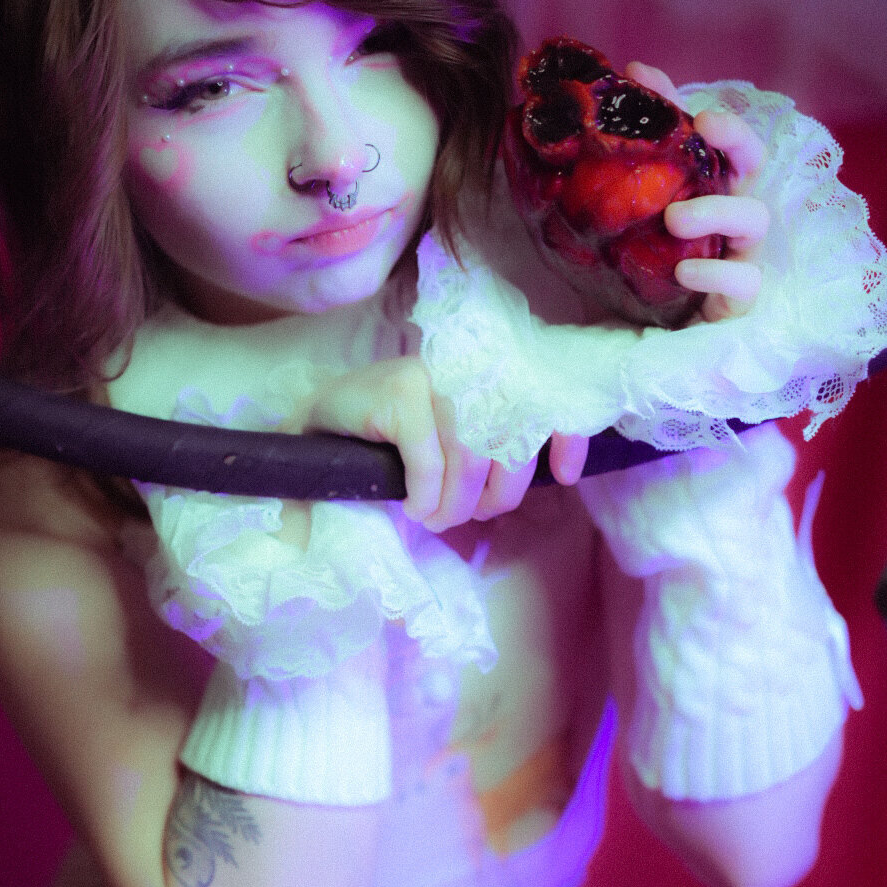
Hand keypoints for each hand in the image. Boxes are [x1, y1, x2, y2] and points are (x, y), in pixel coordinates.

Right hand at [305, 357, 588, 528]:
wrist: (320, 419)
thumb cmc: (395, 437)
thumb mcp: (456, 442)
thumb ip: (504, 447)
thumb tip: (563, 474)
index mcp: (491, 375)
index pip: (545, 401)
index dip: (566, 439)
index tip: (566, 477)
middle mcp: (469, 369)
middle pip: (509, 445)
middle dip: (493, 497)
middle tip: (465, 517)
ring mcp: (433, 377)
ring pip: (471, 458)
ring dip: (455, 504)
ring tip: (434, 518)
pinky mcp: (400, 392)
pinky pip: (430, 461)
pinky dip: (425, 494)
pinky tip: (414, 506)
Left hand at [625, 61, 768, 321]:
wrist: (649, 335)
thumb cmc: (653, 262)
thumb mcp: (639, 206)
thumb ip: (641, 148)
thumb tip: (630, 74)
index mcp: (717, 192)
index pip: (736, 146)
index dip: (723, 122)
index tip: (696, 110)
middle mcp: (736, 219)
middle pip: (755, 170)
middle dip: (737, 143)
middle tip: (702, 129)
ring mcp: (742, 258)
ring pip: (754, 220)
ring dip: (716, 211)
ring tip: (674, 218)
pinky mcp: (738, 303)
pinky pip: (743, 283)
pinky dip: (715, 275)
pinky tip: (684, 273)